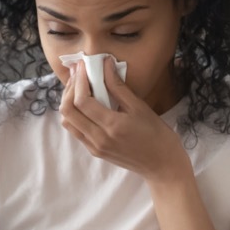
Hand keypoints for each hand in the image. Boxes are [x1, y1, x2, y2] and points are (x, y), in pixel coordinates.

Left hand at [59, 56, 191, 184]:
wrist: (162, 165)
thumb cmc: (157, 135)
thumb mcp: (140, 107)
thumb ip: (119, 87)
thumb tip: (105, 65)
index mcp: (112, 126)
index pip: (82, 101)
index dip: (79, 81)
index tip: (83, 65)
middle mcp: (98, 139)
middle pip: (68, 111)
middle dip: (70, 88)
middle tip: (78, 73)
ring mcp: (94, 147)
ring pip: (68, 122)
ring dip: (68, 102)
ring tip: (79, 86)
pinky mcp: (95, 151)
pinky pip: (76, 130)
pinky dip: (75, 114)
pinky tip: (85, 103)